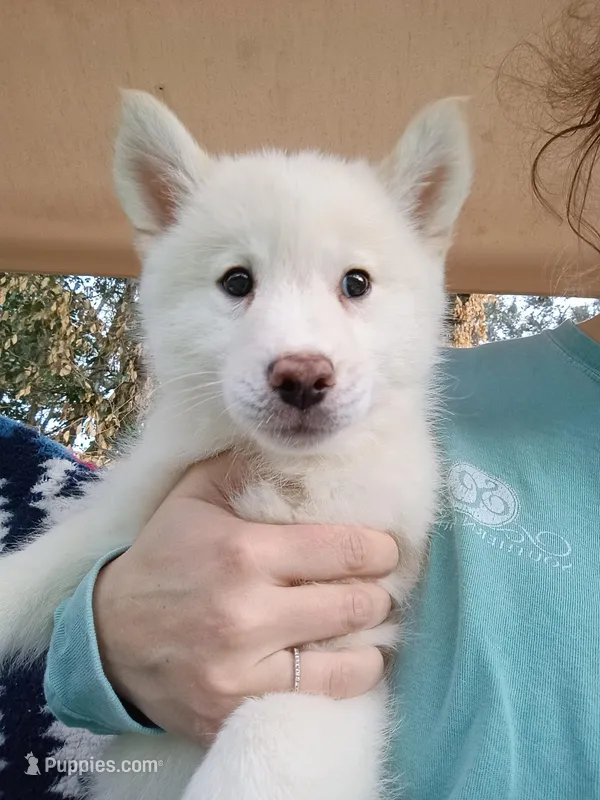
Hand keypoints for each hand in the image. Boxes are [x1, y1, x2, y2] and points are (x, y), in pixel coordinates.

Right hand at [93, 455, 397, 743]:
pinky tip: (351, 664)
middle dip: (378, 594)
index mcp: (243, 552)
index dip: (379, 549)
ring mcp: (242, 672)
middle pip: (355, 606)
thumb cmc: (162, 557)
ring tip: (370, 628)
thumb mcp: (194, 495)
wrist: (108, 636)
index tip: (386, 549)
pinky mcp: (236, 714)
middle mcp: (246, 614)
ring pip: (348, 664)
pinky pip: (317, 701)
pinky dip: (346, 682)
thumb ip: (245, 467)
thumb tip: (302, 450)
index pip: (344, 549)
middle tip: (377, 587)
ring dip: (372, 642)